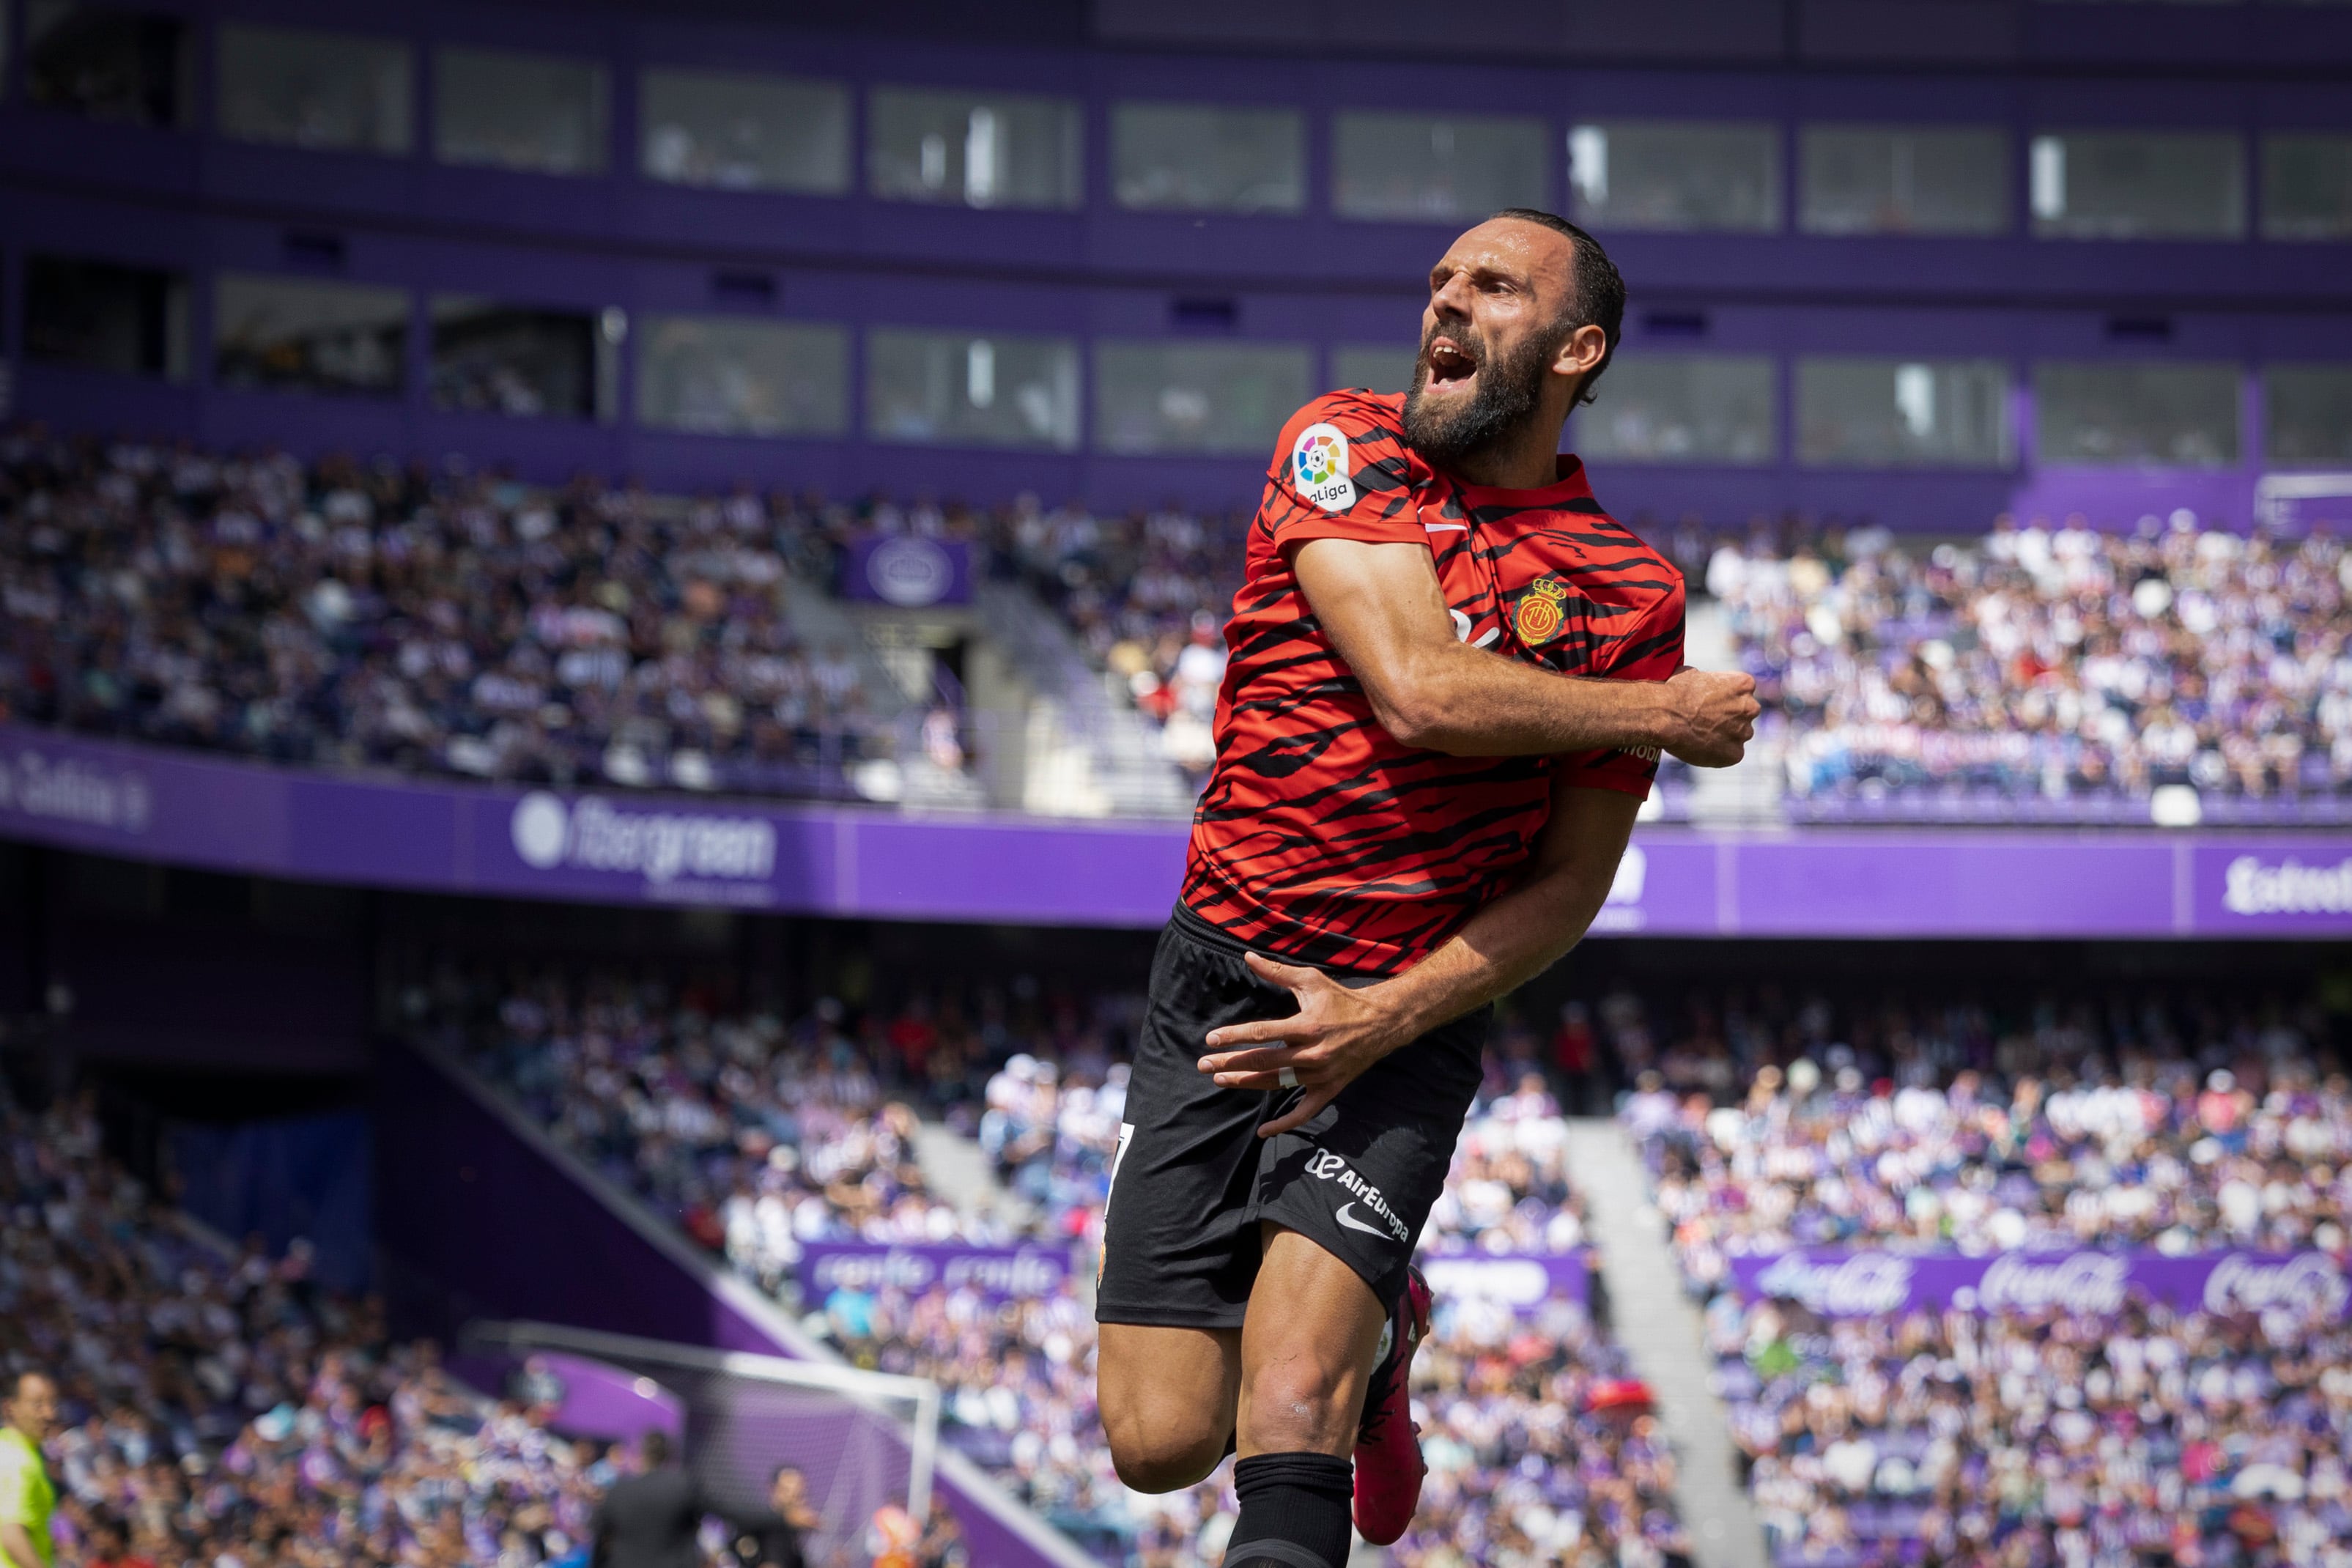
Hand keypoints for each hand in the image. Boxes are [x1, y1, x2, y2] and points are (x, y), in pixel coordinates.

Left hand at [1196, 953, 1420, 1137]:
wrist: (1381, 1023)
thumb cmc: (1342, 999)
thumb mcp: (1311, 981)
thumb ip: (1277, 972)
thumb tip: (1247, 956)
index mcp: (1307, 1025)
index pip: (1263, 1033)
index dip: (1234, 1036)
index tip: (1211, 1040)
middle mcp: (1312, 1053)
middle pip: (1263, 1061)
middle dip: (1230, 1063)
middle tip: (1204, 1065)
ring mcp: (1321, 1074)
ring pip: (1277, 1084)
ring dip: (1246, 1083)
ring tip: (1220, 1080)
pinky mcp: (1329, 1089)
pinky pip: (1305, 1112)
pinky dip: (1284, 1124)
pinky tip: (1263, 1132)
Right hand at [1661, 667, 1758, 767]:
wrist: (1664, 716)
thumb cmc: (1674, 692)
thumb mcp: (1694, 674)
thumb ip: (1707, 681)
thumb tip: (1701, 684)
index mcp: (1745, 684)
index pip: (1742, 692)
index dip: (1725, 698)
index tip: (1711, 703)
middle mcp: (1750, 707)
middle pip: (1744, 714)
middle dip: (1730, 717)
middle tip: (1707, 721)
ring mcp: (1744, 732)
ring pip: (1738, 735)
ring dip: (1725, 736)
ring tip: (1700, 736)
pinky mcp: (1735, 754)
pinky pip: (1730, 755)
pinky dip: (1718, 753)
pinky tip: (1700, 748)